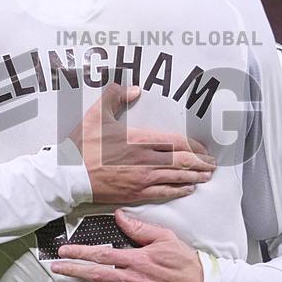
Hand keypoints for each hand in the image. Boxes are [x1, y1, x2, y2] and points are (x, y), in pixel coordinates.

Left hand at [50, 209, 202, 281]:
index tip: (65, 251)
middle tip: (55, 269)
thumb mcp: (165, 238)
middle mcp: (132, 279)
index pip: (102, 255)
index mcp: (137, 259)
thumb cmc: (184, 262)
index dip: (80, 253)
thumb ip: (140, 228)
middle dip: (73, 271)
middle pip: (96, 275)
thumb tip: (120, 216)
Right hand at [69, 84, 215, 203]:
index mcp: (140, 139)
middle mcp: (146, 160)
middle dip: (201, 163)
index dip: (194, 146)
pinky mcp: (135, 193)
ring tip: (206, 176)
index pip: (177, 142)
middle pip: (183, 161)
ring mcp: (142, 178)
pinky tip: (188, 189)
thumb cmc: (82, 146)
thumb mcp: (97, 114)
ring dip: (195, 176)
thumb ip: (116, 96)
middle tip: (212, 163)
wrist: (69, 175)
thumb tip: (134, 88)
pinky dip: (179, 190)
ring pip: (177, 178)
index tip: (204, 148)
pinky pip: (164, 193)